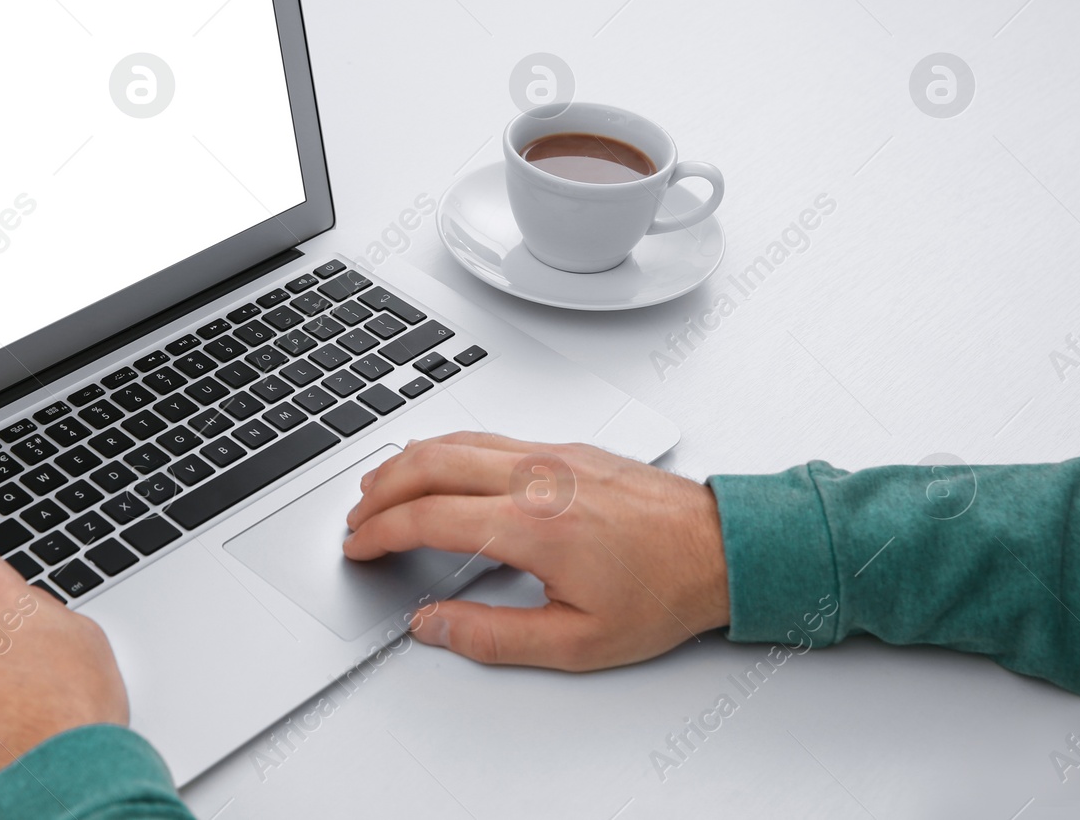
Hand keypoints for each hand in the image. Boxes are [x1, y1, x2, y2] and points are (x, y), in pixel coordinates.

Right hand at [343, 432, 728, 670]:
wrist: (722, 548)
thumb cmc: (663, 592)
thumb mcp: (577, 643)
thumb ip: (492, 636)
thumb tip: (431, 626)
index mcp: (531, 526)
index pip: (427, 517)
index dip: (380, 532)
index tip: (359, 547)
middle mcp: (536, 478)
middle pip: (430, 463)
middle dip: (380, 488)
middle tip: (356, 517)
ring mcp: (551, 455)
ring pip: (457, 440)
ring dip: (408, 461)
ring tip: (381, 487)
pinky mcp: (566, 447)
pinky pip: (488, 436)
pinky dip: (446, 448)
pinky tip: (439, 465)